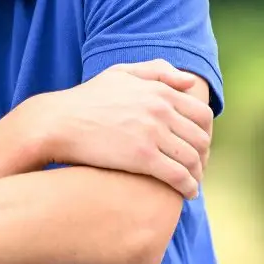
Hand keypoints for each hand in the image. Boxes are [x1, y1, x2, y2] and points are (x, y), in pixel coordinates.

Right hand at [38, 59, 213, 198]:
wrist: (58, 122)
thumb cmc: (87, 99)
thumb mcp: (120, 73)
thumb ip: (156, 71)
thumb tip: (189, 82)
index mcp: (158, 90)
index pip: (201, 114)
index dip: (206, 133)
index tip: (200, 145)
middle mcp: (160, 109)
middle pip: (200, 138)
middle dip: (203, 155)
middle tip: (198, 167)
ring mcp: (153, 133)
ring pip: (192, 158)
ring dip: (198, 174)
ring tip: (193, 182)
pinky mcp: (143, 157)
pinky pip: (178, 175)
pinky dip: (188, 186)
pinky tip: (187, 193)